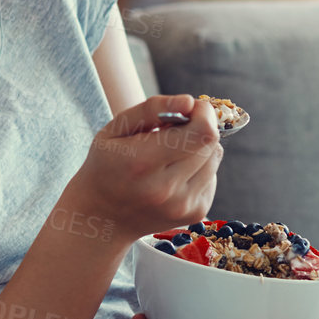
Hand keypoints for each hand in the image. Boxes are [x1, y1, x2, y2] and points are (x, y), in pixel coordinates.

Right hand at [69, 94, 222, 242]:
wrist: (103, 217)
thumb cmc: (107, 165)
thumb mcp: (116, 129)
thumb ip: (151, 109)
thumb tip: (188, 101)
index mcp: (143, 163)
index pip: (201, 132)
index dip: (202, 113)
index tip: (188, 109)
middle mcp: (167, 189)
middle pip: (211, 142)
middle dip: (199, 126)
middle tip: (174, 130)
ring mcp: (184, 205)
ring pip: (215, 158)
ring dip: (199, 148)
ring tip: (171, 154)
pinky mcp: (196, 213)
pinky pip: (212, 176)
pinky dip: (199, 168)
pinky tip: (174, 174)